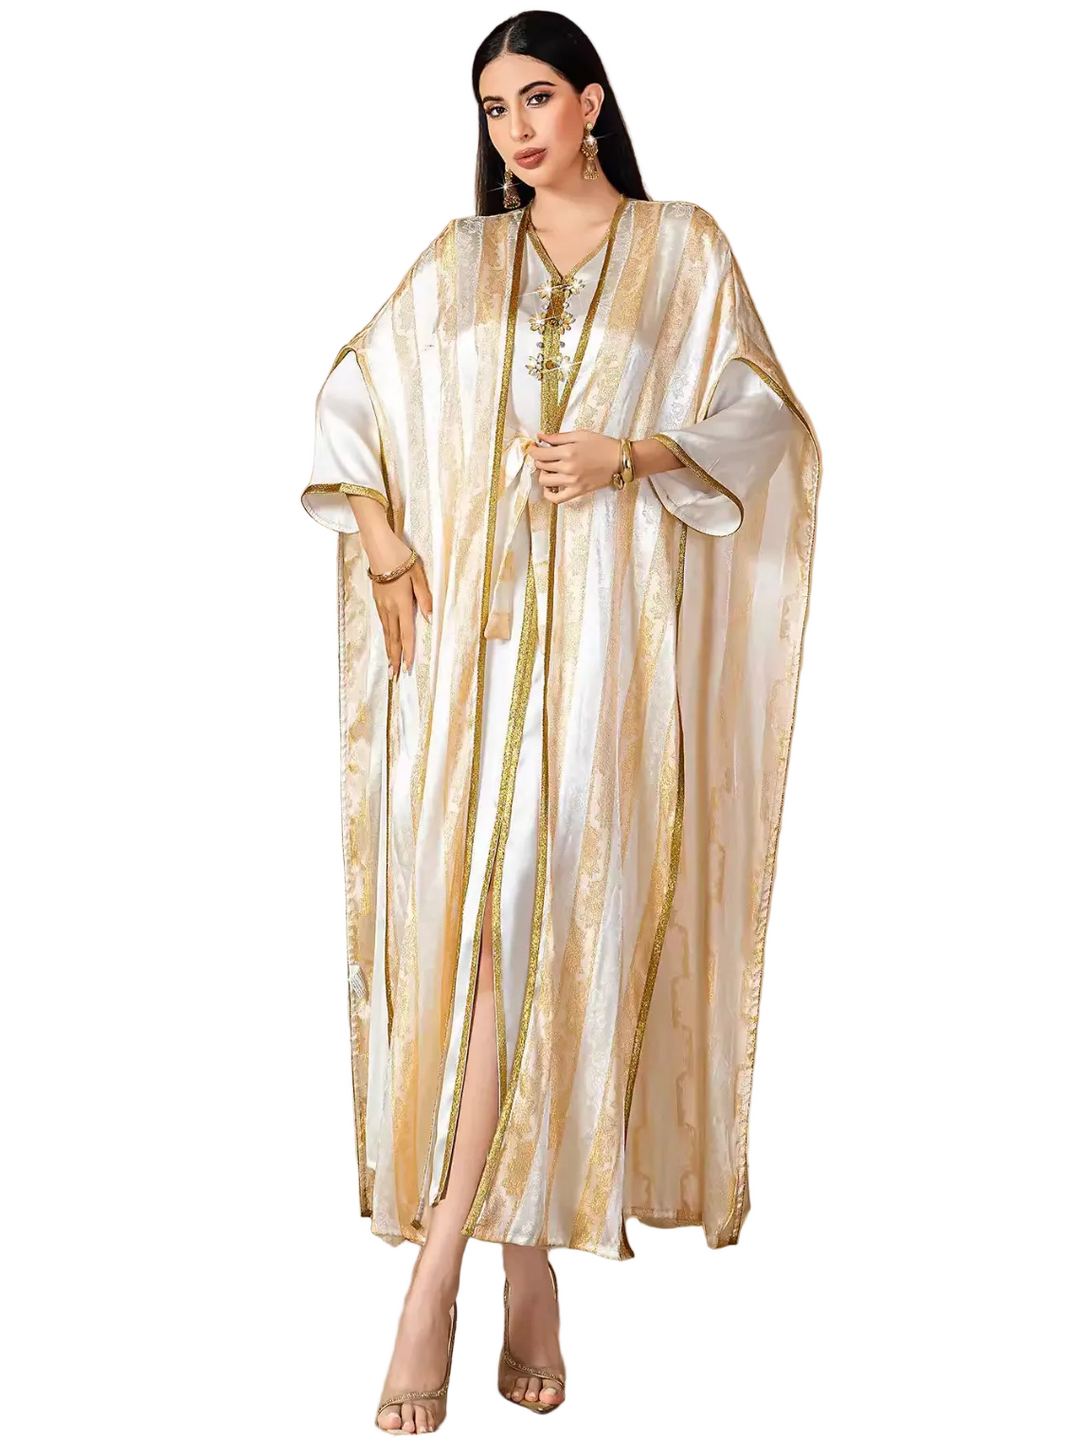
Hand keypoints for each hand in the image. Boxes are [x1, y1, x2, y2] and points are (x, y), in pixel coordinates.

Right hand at [363, 526, 431, 677]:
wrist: (378, 546)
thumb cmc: (401, 558)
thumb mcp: (418, 575)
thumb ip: (425, 598)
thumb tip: (430, 619)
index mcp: (402, 604)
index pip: (406, 634)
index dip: (408, 652)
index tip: (407, 668)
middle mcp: (390, 608)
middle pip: (393, 638)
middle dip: (394, 658)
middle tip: (394, 676)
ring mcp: (381, 604)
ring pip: (386, 632)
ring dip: (389, 650)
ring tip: (390, 664)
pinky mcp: (377, 599)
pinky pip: (383, 623)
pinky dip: (386, 636)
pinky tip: (388, 641)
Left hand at [527, 430, 620, 502]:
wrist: (620, 460)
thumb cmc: (602, 445)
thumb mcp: (580, 435)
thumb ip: (558, 437)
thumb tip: (540, 436)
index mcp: (567, 451)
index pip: (539, 454)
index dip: (533, 450)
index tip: (534, 447)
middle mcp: (567, 468)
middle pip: (541, 466)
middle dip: (540, 459)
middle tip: (546, 455)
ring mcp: (572, 482)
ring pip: (544, 481)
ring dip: (544, 474)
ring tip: (551, 469)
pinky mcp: (577, 491)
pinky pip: (556, 498)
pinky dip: (548, 493)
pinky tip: (551, 486)